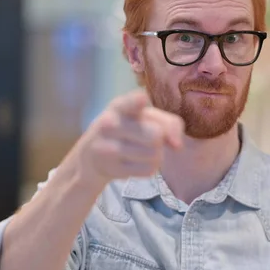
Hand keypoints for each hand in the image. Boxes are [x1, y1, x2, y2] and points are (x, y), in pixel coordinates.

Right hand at [62, 90, 184, 186]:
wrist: (91, 157)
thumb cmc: (126, 130)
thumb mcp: (142, 117)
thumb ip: (167, 122)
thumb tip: (177, 145)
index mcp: (119, 106)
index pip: (130, 102)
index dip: (138, 101)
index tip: (142, 99)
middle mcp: (110, 124)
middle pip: (156, 134)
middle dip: (159, 140)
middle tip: (147, 139)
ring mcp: (108, 148)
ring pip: (154, 154)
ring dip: (155, 155)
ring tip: (140, 151)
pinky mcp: (111, 168)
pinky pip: (148, 170)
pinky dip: (149, 167)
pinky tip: (135, 162)